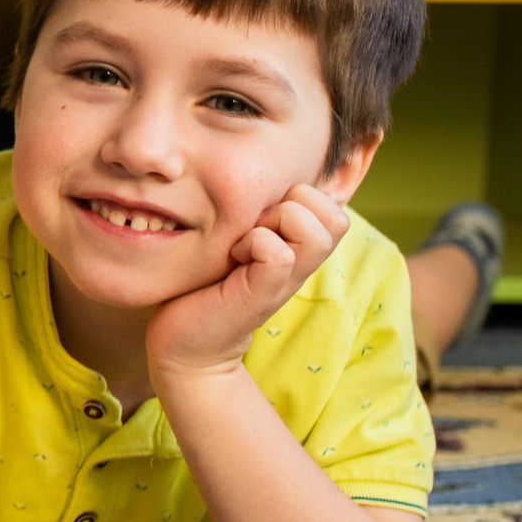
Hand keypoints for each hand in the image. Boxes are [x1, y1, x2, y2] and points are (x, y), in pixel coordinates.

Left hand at [148, 183, 351, 380]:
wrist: (185, 343)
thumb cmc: (207, 286)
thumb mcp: (240, 241)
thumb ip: (260, 216)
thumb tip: (268, 178)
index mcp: (299, 248)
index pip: (331, 205)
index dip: (298, 198)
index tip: (260, 217)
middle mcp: (301, 264)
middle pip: (336, 216)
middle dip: (292, 206)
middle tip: (254, 227)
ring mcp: (285, 281)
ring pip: (316, 231)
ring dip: (275, 224)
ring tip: (244, 243)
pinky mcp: (262, 294)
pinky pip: (278, 253)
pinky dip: (254, 244)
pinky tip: (233, 258)